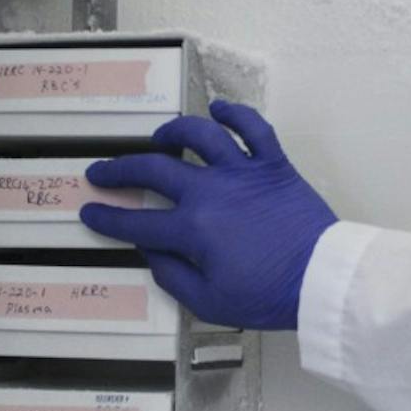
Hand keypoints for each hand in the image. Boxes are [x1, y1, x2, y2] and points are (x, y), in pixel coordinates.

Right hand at [78, 101, 337, 329]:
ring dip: (173, 131)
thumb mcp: (210, 302)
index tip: (88, 210)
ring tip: (159, 138)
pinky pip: (253, 127)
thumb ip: (172, 275)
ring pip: (200, 134)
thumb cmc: (268, 294)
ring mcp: (243, 172)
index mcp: (192, 229)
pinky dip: (235, 112)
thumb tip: (151, 252)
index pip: (137, 221)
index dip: (107, 217)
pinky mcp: (274, 164)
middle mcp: (211, 191)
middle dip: (120, 169)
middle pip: (154, 169)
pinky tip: (219, 108)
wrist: (323, 277)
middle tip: (102, 170)